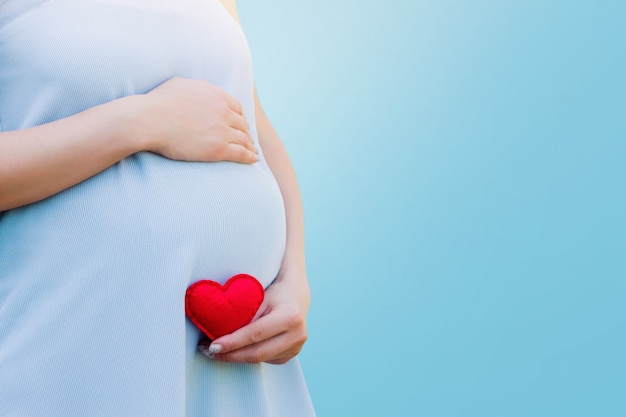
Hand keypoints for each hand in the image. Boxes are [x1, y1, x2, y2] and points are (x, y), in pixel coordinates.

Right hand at [136, 77, 257, 163]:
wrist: (148, 120)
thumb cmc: (157, 103)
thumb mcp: (180, 84)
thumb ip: (196, 87)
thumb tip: (200, 89)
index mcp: (215, 95)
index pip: (236, 107)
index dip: (240, 117)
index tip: (240, 124)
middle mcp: (222, 111)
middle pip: (242, 123)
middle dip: (246, 132)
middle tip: (248, 139)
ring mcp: (222, 130)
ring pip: (243, 139)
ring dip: (250, 145)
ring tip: (252, 151)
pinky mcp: (218, 148)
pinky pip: (240, 153)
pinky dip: (249, 157)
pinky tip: (253, 159)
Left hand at [198, 271, 309, 363]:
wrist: (296, 295)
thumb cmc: (274, 292)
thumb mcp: (259, 296)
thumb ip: (244, 314)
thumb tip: (218, 333)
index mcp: (290, 317)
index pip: (255, 334)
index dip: (232, 342)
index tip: (212, 346)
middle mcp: (297, 335)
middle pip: (258, 352)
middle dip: (231, 355)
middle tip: (209, 352)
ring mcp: (296, 347)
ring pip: (260, 359)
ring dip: (237, 357)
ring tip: (217, 352)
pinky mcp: (292, 354)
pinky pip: (265, 359)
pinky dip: (248, 356)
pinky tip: (237, 350)